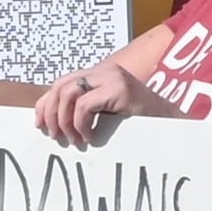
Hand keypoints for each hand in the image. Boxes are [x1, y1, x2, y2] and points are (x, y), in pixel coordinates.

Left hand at [33, 61, 163, 146]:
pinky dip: (80, 123)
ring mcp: (112, 77)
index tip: (40, 125)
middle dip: (50, 112)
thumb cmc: (139, 120)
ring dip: (64, 120)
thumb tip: (51, 122)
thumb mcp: (106, 110)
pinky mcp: (119, 89)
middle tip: (53, 136)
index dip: (45, 103)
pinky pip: (85, 105)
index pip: (61, 83)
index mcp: (98, 74)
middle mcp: (104, 71)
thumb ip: (85, 108)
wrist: (171, 121)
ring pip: (69, 94)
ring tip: (72, 139)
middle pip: (60, 86)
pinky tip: (88, 136)